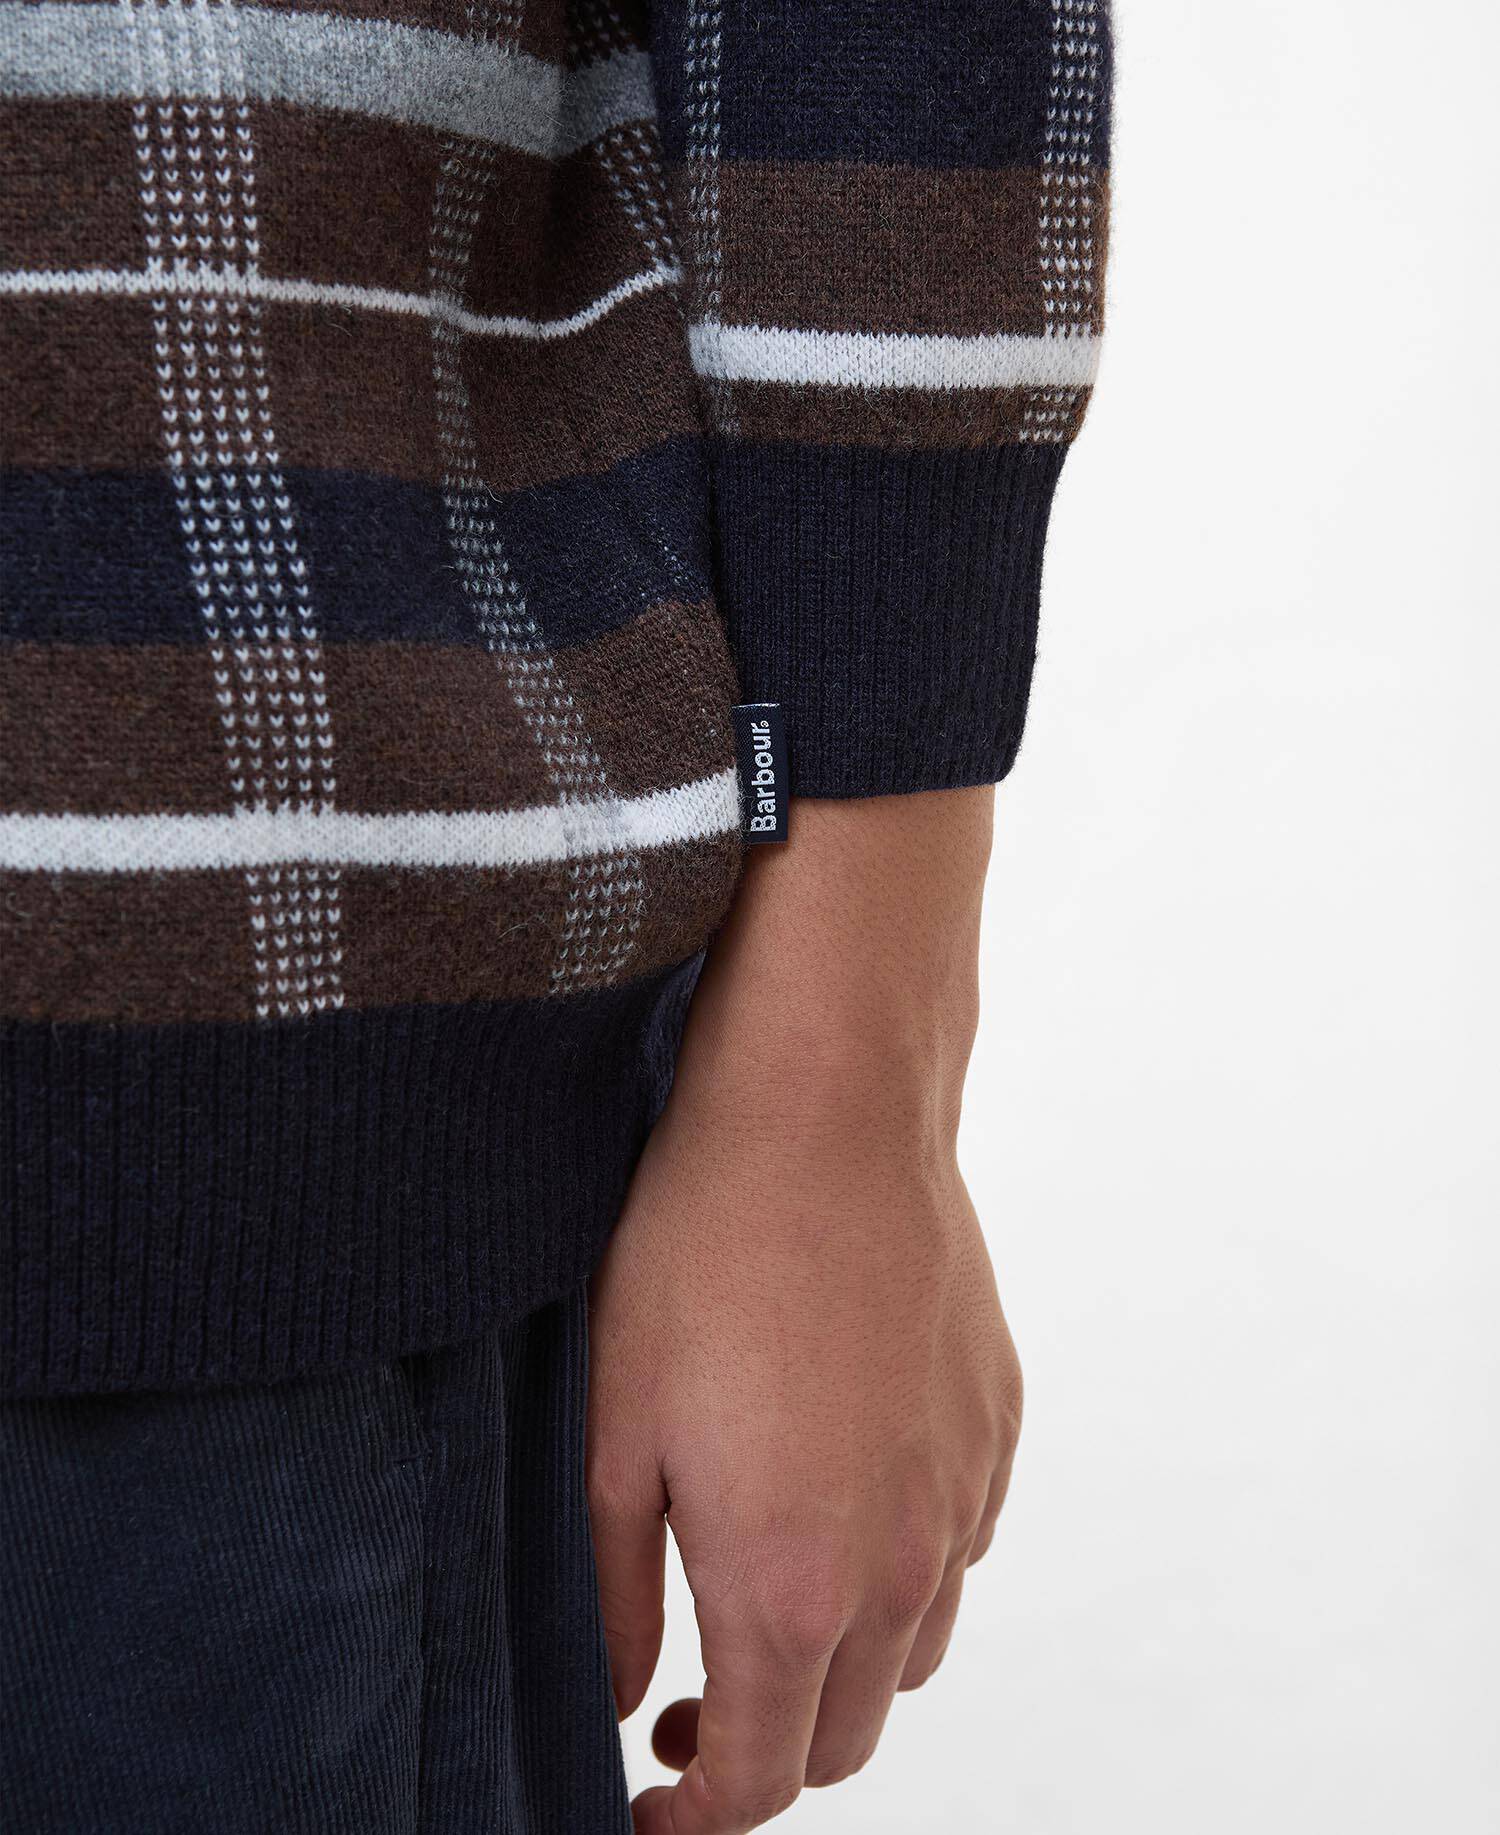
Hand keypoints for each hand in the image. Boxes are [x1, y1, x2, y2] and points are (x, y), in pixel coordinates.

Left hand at [587, 790, 1020, 1831]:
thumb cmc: (700, 1256)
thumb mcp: (614, 1433)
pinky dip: (902, 1570)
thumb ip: (614, 1595)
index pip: (757, 1780)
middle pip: (845, 1737)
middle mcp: (902, 1563)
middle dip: (763, 1753)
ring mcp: (963, 1492)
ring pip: (915, 1650)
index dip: (690, 1818)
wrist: (824, 1116)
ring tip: (767, 1603)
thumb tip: (617, 1701)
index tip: (643, 1802)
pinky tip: (842, 1500)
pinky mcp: (996, 1422)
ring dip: (839, 1666)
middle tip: (683, 1709)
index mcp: (793, 1585)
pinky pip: (960, 1546)